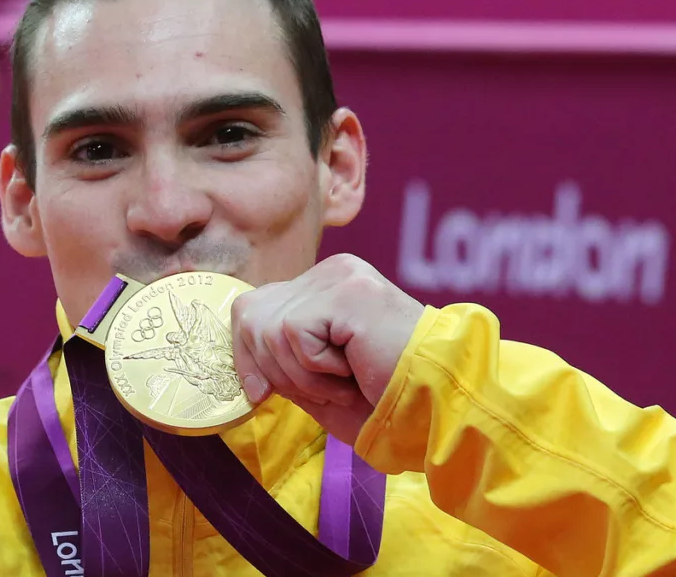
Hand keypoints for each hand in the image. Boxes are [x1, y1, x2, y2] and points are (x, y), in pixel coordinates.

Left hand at [230, 254, 425, 443]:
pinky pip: (293, 333)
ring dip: (303, 375)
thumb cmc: (383, 399)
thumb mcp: (317, 380)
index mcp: (327, 286)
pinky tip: (355, 369)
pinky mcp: (347, 291)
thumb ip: (280, 361)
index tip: (259, 393)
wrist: (434, 404)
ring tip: (346, 381)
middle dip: (274, 369)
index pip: (254, 305)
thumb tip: (241, 363)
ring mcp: (341, 277)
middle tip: (324, 389)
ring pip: (270, 329)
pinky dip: (317, 368)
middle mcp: (333, 271)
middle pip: (252, 315)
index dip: (245, 353)